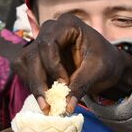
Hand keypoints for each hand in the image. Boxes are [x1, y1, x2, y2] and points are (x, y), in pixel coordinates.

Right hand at [13, 14, 131, 102]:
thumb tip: (66, 107)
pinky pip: (24, 70)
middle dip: (39, 82)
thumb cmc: (106, 62)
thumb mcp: (98, 71)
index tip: (65, 84)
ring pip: (24, 64)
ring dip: (33, 85)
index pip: (47, 44)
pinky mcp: (36, 55)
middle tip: (48, 105)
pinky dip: (33, 85)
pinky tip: (46, 96)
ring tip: (47, 103)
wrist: (107, 64)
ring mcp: (40, 42)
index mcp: (68, 25)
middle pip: (33, 55)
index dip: (52, 66)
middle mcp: (50, 30)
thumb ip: (81, 85)